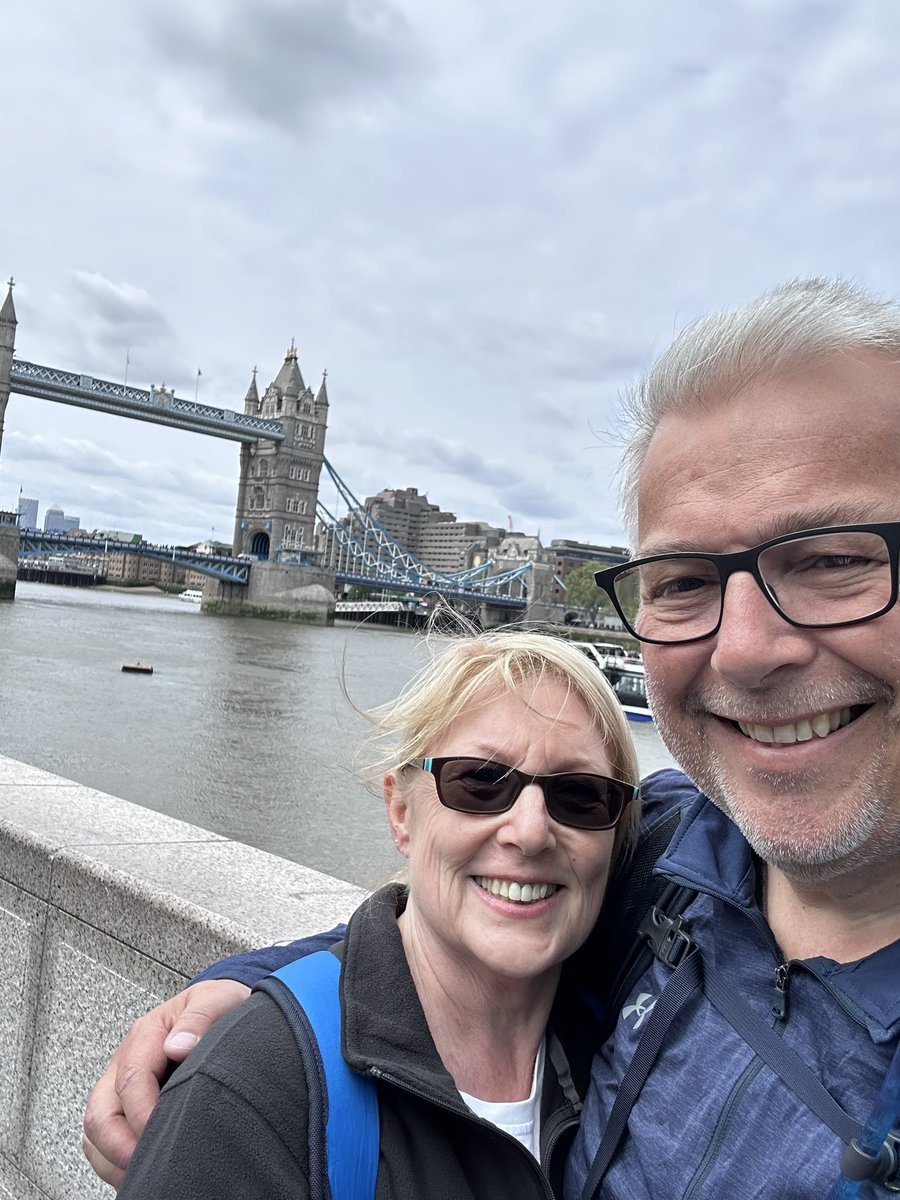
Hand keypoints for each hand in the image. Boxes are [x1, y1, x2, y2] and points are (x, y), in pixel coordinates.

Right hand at [82, 979, 250, 1187]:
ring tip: (147, 1170)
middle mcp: (125, 1061)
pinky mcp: (123, 1104)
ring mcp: (119, 1084)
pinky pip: (103, 1141)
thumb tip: (178, 1046)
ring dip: (115, 1158)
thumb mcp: (216, 1001)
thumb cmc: (218, 1007)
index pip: (131, 1081)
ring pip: (96, 1132)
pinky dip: (115, 1161)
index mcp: (146, 1035)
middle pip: (100, 1113)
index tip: (167, 1134)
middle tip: (151, 1164)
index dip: (144, 1115)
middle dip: (120, 1146)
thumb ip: (198, 1019)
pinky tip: (141, 1168)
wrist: (221, 1008)